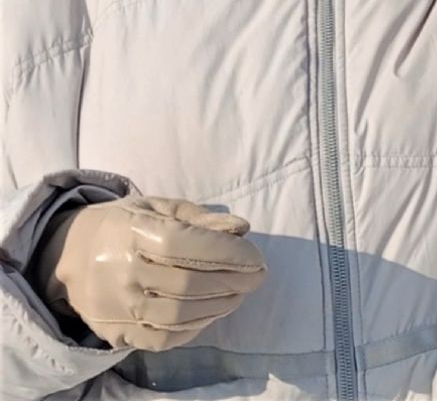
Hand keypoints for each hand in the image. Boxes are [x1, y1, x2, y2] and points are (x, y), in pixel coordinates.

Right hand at [33, 196, 266, 350]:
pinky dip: (195, 327)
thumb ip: (199, 218)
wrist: (70, 256)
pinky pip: (163, 339)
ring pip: (179, 316)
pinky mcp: (117, 333)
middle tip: (257, 276)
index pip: (186, 245)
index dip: (226, 252)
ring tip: (239, 293)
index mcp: (132, 231)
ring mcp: (118, 307)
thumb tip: (242, 229)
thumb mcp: (157, 207)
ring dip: (219, 306)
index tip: (255, 256)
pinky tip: (212, 311)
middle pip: (188, 284)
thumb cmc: (124, 224)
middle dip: (232, 281)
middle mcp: (123, 271)